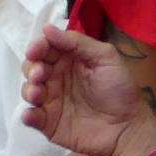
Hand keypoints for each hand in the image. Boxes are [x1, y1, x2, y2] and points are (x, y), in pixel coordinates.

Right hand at [20, 25, 155, 155]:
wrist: (127, 127)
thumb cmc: (119, 90)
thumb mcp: (105, 57)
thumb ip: (77, 42)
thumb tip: (46, 28)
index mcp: (70, 61)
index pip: (46, 49)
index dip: (37, 47)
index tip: (35, 51)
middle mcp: (57, 78)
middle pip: (32, 68)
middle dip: (31, 69)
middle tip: (40, 75)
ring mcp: (50, 101)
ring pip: (28, 91)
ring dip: (29, 90)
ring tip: (38, 94)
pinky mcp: (47, 122)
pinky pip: (30, 117)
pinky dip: (27, 115)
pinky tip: (32, 114)